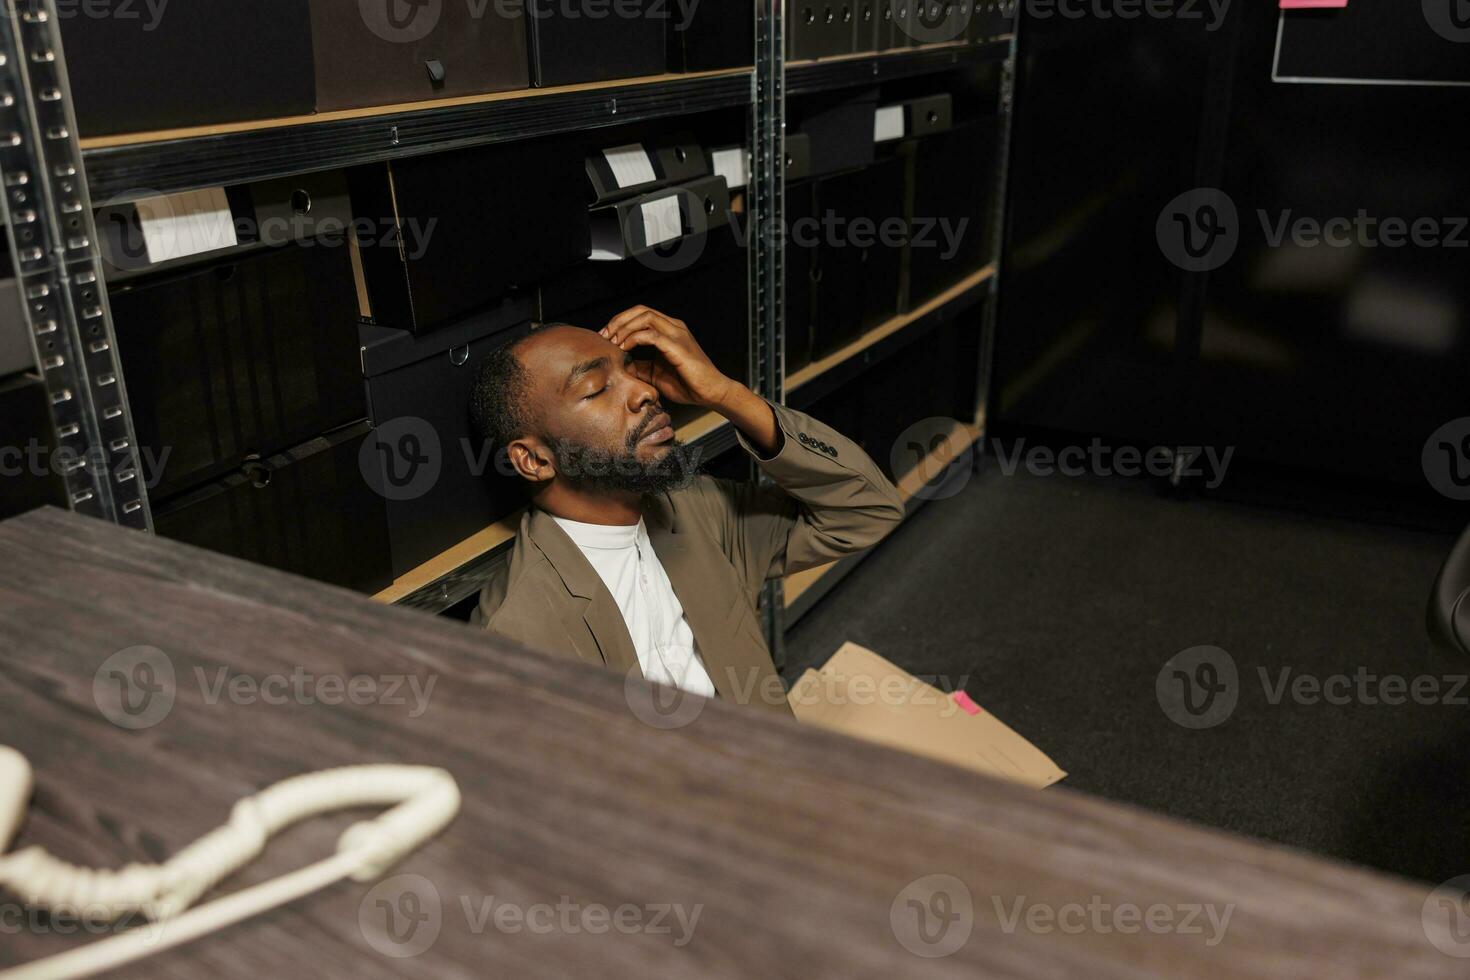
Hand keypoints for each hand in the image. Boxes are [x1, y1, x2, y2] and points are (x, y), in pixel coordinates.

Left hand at [601, 306, 735, 409]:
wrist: (710, 393)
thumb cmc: (687, 384)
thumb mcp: (656, 373)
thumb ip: (640, 365)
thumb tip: (621, 364)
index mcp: (669, 329)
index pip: (640, 314)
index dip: (619, 321)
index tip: (605, 336)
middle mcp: (673, 326)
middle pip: (639, 310)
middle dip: (618, 321)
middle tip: (604, 336)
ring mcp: (677, 334)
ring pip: (644, 317)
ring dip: (624, 327)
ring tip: (613, 342)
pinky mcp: (678, 346)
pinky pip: (651, 334)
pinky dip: (634, 338)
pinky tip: (625, 348)